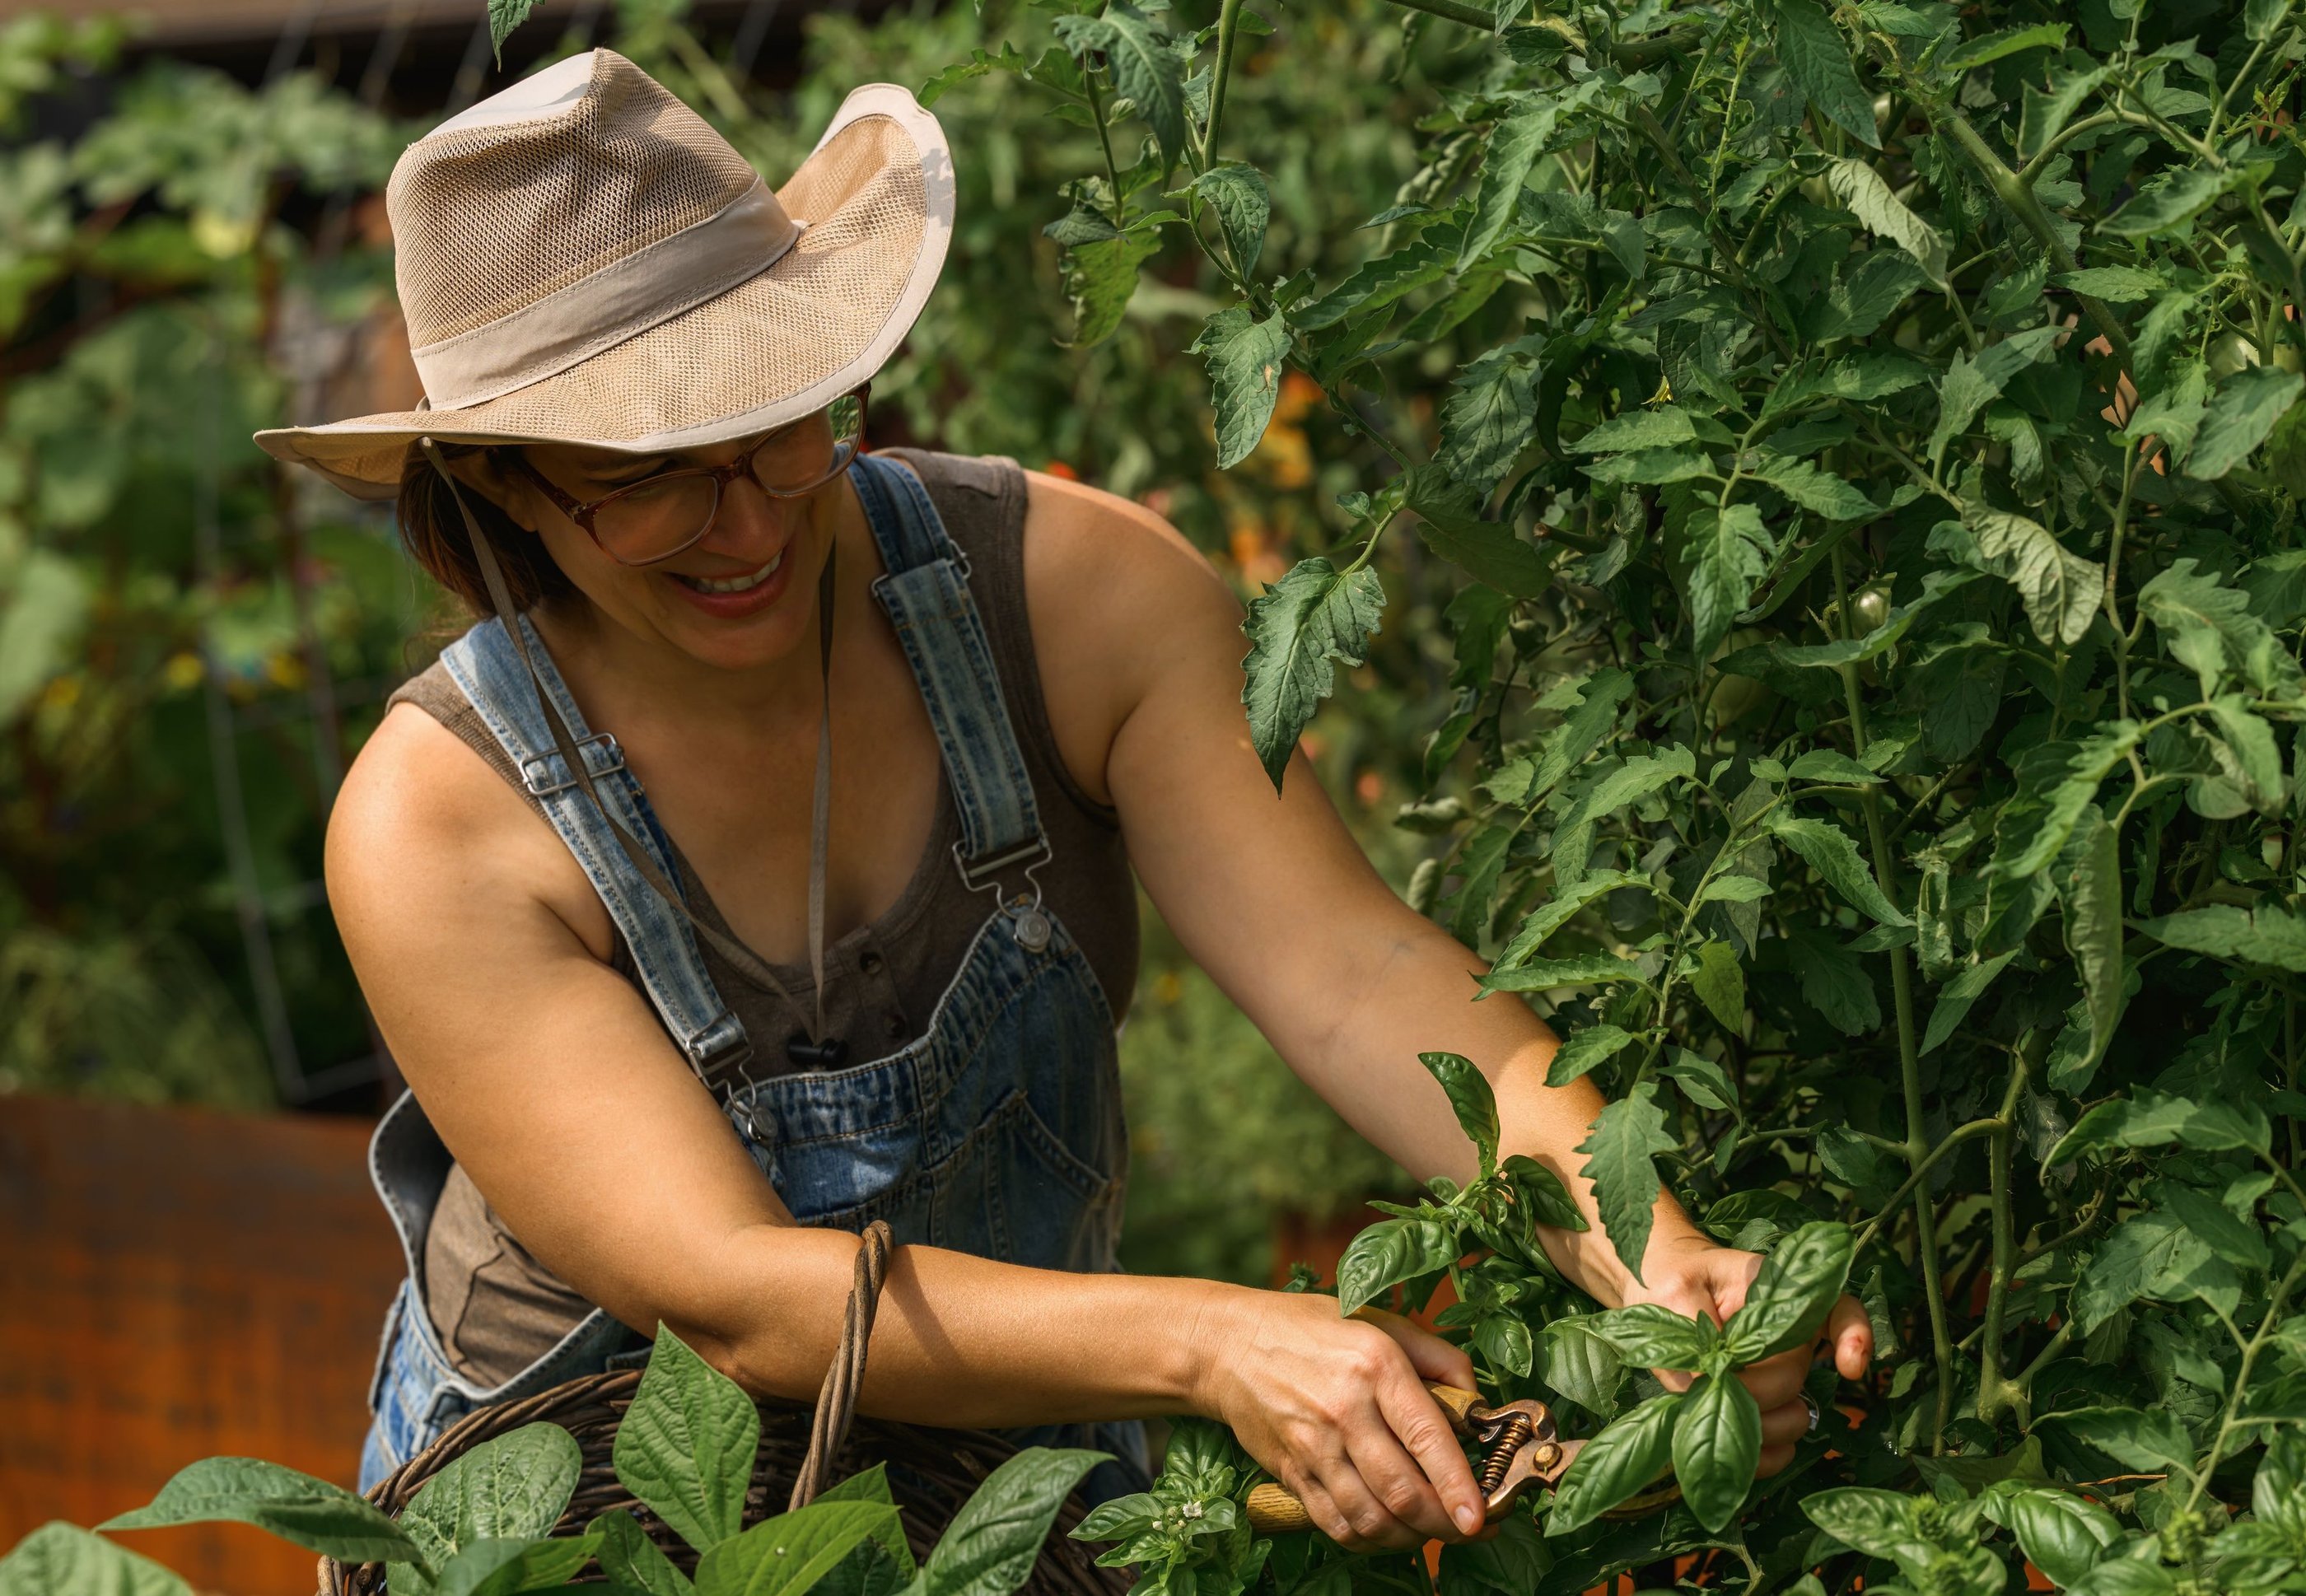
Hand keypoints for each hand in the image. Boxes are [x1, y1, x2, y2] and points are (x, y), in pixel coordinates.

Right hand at [1191, 1289, 1486, 1552]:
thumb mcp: (1380, 1321)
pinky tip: (1390, 1532)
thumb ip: (1438, 1357)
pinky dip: (1370, 1540)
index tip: (1480, 1516)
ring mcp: (1313, 1447)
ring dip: (1411, 1537)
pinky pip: (1337, 1524)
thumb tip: (1478, 1404)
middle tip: (1471, 1531)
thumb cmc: (1311, 1329)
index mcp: (1375, 1366)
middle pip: (1402, 1490)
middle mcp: (1344, 1410)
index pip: (1425, 1436)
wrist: (1229, 1345)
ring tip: (1433, 1532)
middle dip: (1445, 1524)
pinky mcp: (1291, 1472)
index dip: (1458, 1484)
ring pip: (1371, 1517)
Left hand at [1620, 1229, 1872, 1475]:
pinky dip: (1761, 1456)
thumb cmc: (1666, 1279)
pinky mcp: (1760, 1407)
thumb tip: (1709, 1382)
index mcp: (1775, 1296)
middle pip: (1794, 1378)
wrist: (1652, 1292)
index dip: (1855, 1337)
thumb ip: (1694, 1331)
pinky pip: (1777, 1444)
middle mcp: (1787, 1336)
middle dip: (1753, 1394)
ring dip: (1758, 1427)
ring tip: (1714, 1413)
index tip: (1849, 1368)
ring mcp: (1776, 1374)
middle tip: (1710, 1387)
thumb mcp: (1674, 1292)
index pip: (1837, 1310)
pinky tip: (1741, 1455)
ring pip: (1793, 1416)